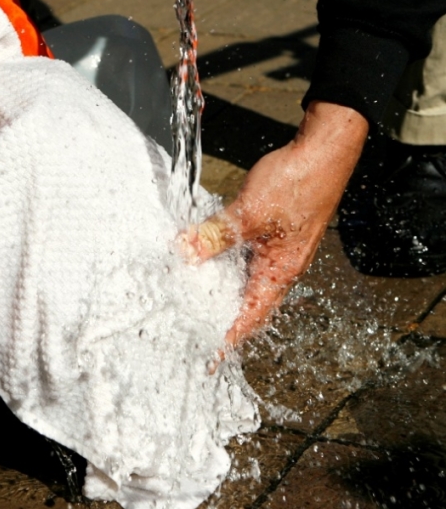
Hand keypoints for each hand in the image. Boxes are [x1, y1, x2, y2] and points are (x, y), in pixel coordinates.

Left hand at [181, 101, 368, 344]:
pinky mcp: (273, 233)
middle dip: (220, 318)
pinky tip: (205, 259)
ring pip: (244, 279)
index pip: (249, 318)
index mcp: (280, 272)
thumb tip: (184, 254)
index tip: (209, 359)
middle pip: (246, 304)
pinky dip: (225, 264)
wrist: (324, 150)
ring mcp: (278, 250)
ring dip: (220, 289)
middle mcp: (281, 267)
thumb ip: (215, 235)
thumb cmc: (296, 183)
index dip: (228, 339)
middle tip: (192, 329)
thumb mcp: (248, 213)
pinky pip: (245, 258)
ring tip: (192, 300)